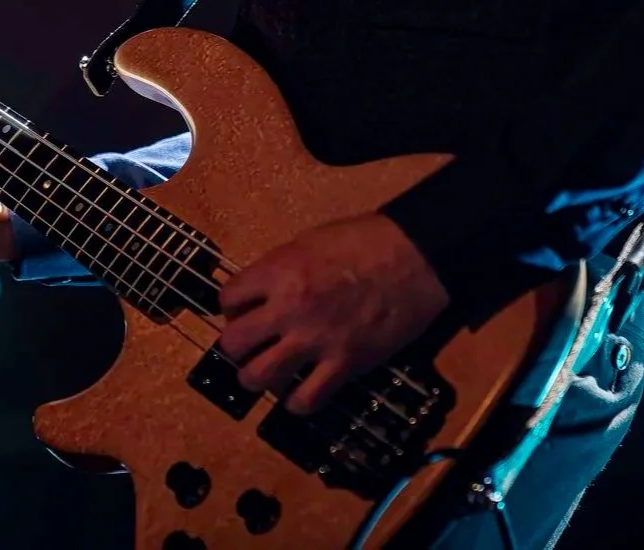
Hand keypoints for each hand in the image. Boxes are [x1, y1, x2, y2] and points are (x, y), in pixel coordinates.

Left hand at [216, 213, 448, 415]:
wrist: (415, 259)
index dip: (231, 307)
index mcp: (279, 271)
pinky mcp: (344, 365)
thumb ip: (280, 270)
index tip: (242, 311)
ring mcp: (315, 340)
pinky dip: (296, 402)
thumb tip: (262, 293)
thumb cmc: (365, 240)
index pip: (228, 298)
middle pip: (233, 343)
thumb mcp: (309, 242)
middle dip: (236, 346)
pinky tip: (298, 394)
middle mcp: (289, 308)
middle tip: (250, 344)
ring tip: (265, 373)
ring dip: (256, 378)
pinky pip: (305, 400)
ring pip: (258, 378)